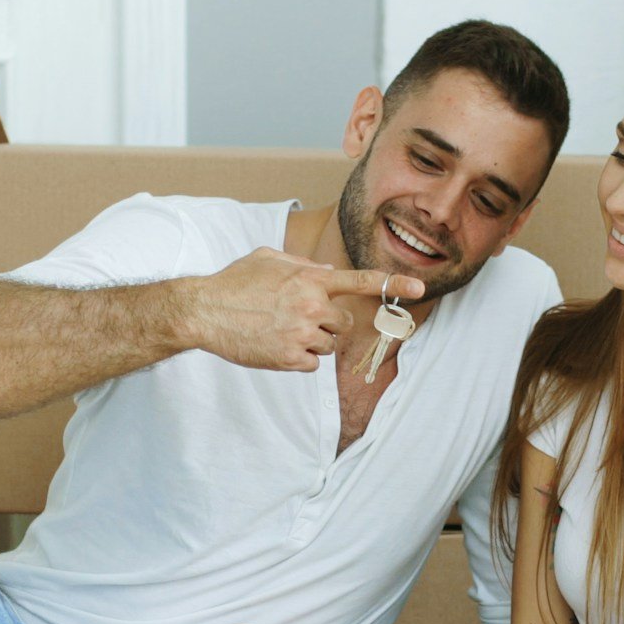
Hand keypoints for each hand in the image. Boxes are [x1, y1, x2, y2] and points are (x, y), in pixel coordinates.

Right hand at [178, 248, 423, 372]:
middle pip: (343, 324)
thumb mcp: (268, 259)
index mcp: (309, 280)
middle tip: (296, 319)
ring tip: (279, 330)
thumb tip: (327, 272)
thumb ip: (302, 266)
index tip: (420, 288)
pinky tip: (273, 345)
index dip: (392, 284)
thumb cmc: (233, 282)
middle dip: (327, 324)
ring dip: (311, 342)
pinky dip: (297, 358)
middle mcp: (311, 307)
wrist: (202, 311)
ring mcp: (301, 335)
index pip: (359, 282)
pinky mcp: (288, 359)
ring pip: (328, 346)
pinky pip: (310, 364)